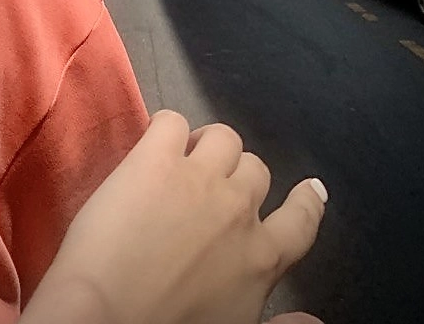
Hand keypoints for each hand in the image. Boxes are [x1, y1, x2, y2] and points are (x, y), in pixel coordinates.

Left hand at [21, 110, 325, 323]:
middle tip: (211, 189)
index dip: (307, 202)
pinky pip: (172, 120)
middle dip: (238, 175)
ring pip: (223, 137)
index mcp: (262, 259)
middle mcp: (239, 210)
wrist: (107, 318)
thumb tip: (316, 320)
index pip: (301, 221)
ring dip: (208, 146)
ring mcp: (198, 178)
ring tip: (184, 159)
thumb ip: (281, 322)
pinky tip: (153, 146)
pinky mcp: (154, 158)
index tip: (312, 188)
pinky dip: (165, 128)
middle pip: (256, 169)